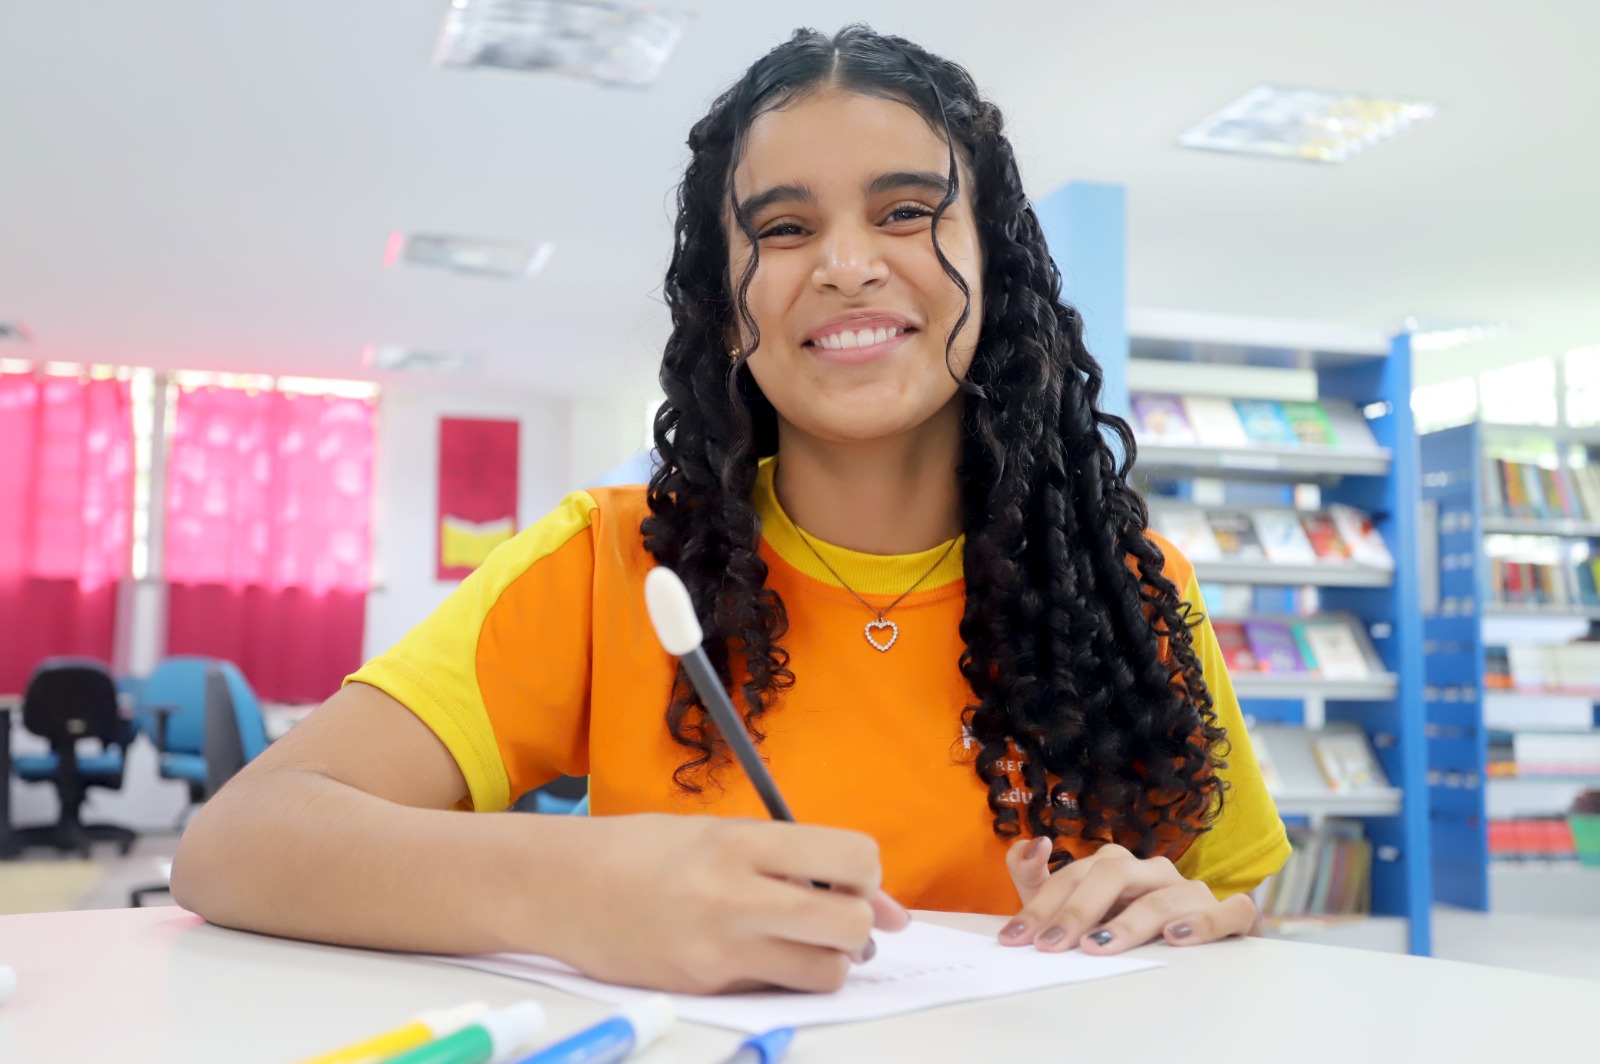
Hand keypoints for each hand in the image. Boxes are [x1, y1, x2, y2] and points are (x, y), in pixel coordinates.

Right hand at [544, 814, 910, 993]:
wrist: (559, 887)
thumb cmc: (643, 850)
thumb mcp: (720, 831)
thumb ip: (797, 859)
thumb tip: (887, 911)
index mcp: (741, 842)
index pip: (853, 858)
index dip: (866, 872)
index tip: (848, 874)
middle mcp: (734, 898)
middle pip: (850, 925)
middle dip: (859, 923)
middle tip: (835, 912)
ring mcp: (719, 952)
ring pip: (826, 972)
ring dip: (830, 958)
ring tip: (802, 938)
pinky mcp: (706, 989)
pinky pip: (779, 991)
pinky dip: (787, 976)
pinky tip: (759, 952)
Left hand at [999, 837, 1253, 953]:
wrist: (1192, 948)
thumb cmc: (1122, 926)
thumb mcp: (1072, 908)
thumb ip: (1037, 879)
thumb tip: (1032, 843)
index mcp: (1115, 865)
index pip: (1072, 876)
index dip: (1040, 906)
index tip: (1015, 939)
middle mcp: (1152, 872)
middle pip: (1113, 875)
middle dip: (1077, 911)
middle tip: (1051, 944)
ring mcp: (1191, 892)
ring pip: (1163, 897)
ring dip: (1129, 923)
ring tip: (1099, 947)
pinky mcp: (1228, 916)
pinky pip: (1229, 911)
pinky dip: (1205, 923)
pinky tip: (1176, 937)